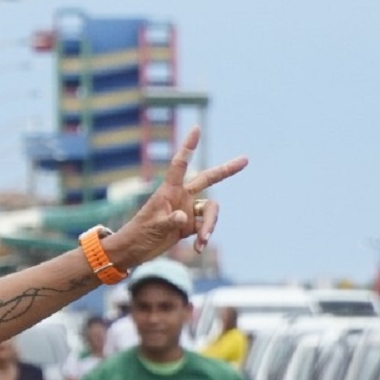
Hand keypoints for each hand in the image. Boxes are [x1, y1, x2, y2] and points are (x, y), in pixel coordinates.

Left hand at [107, 127, 247, 264]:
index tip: (196, 129)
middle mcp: (181, 197)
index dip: (189, 146)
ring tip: (202, 241)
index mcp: (169, 190)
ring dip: (210, 226)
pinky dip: (204, 238)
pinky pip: (205, 228)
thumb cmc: (139, 233)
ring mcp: (187, 210)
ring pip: (211, 211)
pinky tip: (198, 249)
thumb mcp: (154, 227)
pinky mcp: (190, 225)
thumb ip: (170, 221)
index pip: (180, 164)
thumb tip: (185, 217)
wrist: (134, 250)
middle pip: (208, 180)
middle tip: (245, 159)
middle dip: (226, 171)